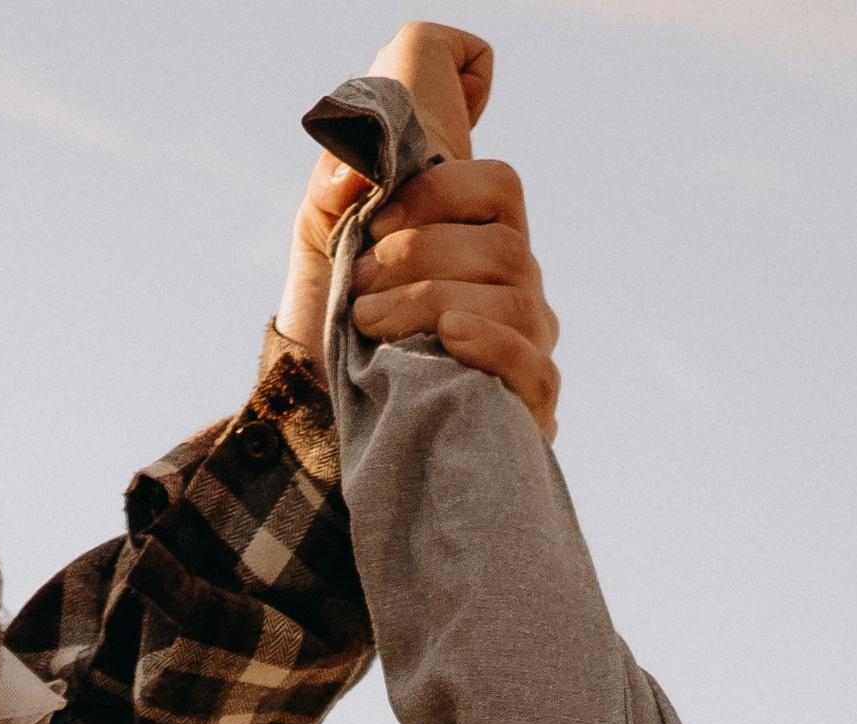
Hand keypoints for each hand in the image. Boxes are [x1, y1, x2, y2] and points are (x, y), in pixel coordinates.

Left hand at [274, 25, 560, 440]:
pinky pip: (533, 367)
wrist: (326, 418)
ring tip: (369, 322)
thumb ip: (333, 190)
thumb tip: (354, 171)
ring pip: (514, 304)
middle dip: (419, 257)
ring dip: (433, 304)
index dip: (438, 192)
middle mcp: (518, 286)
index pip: (499, 186)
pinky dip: (490, 346)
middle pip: (504, 248)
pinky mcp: (530, 405)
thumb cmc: (335, 323)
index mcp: (484, 237)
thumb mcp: (322, 243)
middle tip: (357, 283)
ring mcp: (531, 345)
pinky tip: (446, 341)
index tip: (375, 221)